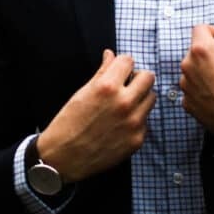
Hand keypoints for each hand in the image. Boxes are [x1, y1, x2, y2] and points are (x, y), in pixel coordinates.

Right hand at [36, 50, 155, 182]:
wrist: (63, 158)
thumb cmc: (68, 124)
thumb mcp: (81, 93)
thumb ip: (101, 72)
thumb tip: (110, 55)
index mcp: (107, 87)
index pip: (129, 60)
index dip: (122, 64)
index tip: (119, 70)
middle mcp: (124, 103)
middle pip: (148, 77)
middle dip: (137, 78)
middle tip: (127, 85)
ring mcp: (133, 123)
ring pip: (151, 98)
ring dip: (140, 97)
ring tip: (124, 105)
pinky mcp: (137, 140)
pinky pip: (146, 120)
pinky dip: (137, 119)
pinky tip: (121, 124)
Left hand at [179, 20, 213, 155]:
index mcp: (202, 50)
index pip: (199, 29)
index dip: (213, 33)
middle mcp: (188, 66)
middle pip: (194, 51)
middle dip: (208, 54)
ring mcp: (186, 86)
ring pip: (192, 70)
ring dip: (203, 72)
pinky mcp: (187, 103)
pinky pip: (192, 89)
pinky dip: (201, 89)